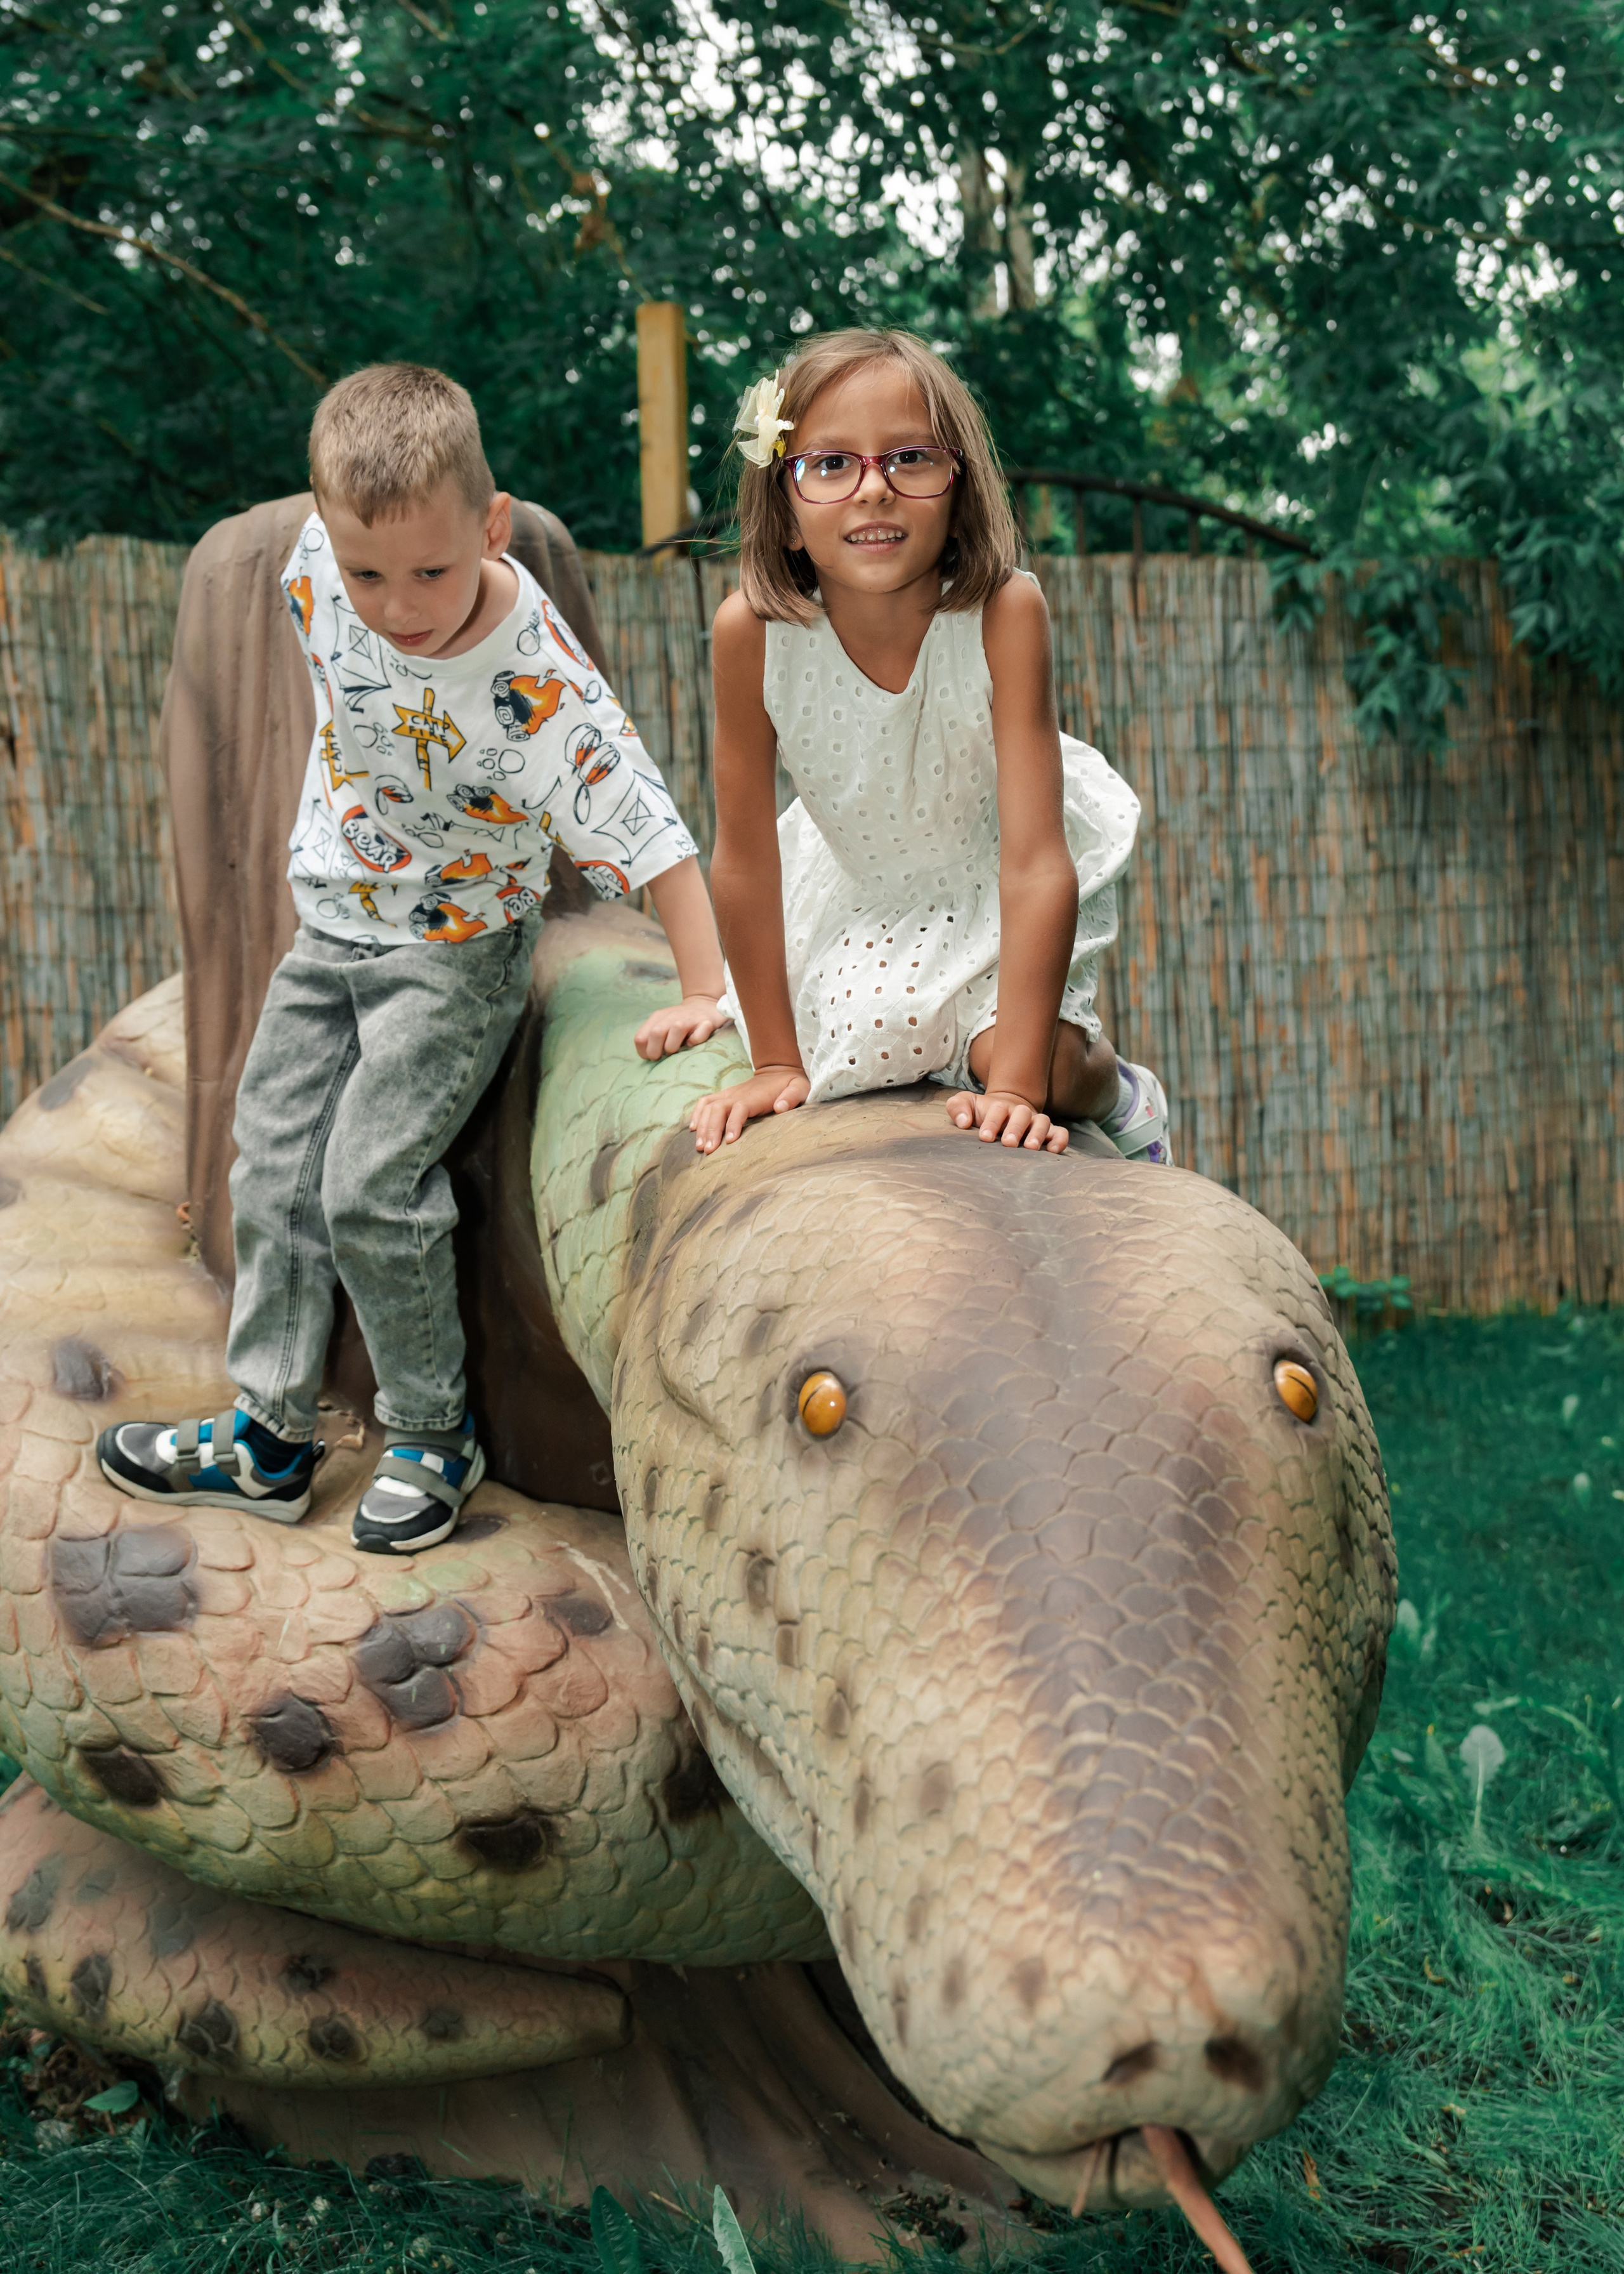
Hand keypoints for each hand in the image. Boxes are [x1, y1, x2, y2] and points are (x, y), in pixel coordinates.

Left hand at [634, 995, 731, 1059]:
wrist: (704, 1005)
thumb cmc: (679, 1023)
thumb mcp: (661, 1026)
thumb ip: (651, 1038)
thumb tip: (648, 1056)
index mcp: (657, 1018)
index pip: (640, 1038)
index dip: (644, 1052)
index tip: (653, 1057)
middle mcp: (671, 1016)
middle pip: (656, 1033)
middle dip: (655, 1051)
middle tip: (663, 1057)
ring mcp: (689, 1018)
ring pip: (677, 1028)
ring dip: (673, 1046)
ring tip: (676, 1051)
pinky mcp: (706, 1022)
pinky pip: (699, 1034)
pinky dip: (695, 1041)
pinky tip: (692, 1043)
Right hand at [689, 1064, 809, 1152]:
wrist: (778, 1070)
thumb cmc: (790, 1084)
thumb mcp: (799, 1088)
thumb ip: (791, 1097)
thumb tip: (780, 1108)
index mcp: (753, 1097)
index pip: (738, 1109)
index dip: (733, 1124)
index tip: (729, 1142)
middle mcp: (737, 1094)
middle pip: (718, 1109)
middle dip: (710, 1130)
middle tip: (707, 1150)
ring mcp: (729, 1094)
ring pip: (708, 1107)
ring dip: (702, 1126)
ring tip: (699, 1146)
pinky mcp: (724, 1095)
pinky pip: (705, 1102)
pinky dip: (696, 1114)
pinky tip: (693, 1129)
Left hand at [944, 1087, 1068, 1153]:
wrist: (1002, 1110)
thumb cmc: (981, 1112)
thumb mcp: (966, 1104)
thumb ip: (958, 1107)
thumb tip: (964, 1123)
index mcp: (1000, 1106)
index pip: (998, 1110)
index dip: (992, 1122)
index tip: (984, 1137)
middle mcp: (1020, 1113)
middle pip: (1022, 1114)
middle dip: (1015, 1128)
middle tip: (1007, 1143)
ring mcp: (1035, 1122)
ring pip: (1043, 1122)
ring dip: (1038, 1134)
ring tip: (1030, 1148)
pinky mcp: (1048, 1133)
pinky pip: (1060, 1133)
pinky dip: (1060, 1140)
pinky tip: (1053, 1150)